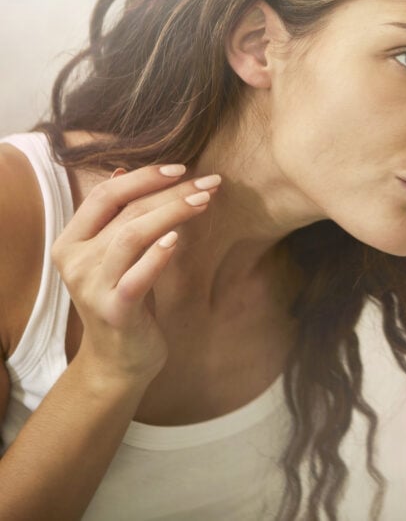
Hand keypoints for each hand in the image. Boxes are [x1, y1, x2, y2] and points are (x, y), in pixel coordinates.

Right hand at [51, 165, 219, 390]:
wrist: (118, 361)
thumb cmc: (124, 300)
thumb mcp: (115, 256)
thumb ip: (115, 218)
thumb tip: (124, 172)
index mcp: (70, 241)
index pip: (104, 195)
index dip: (143, 176)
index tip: (182, 167)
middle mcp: (75, 261)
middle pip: (126, 211)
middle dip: (171, 191)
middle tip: (211, 182)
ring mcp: (92, 286)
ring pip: (132, 235)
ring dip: (173, 212)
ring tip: (205, 201)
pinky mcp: (115, 310)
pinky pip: (137, 276)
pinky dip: (157, 255)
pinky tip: (178, 239)